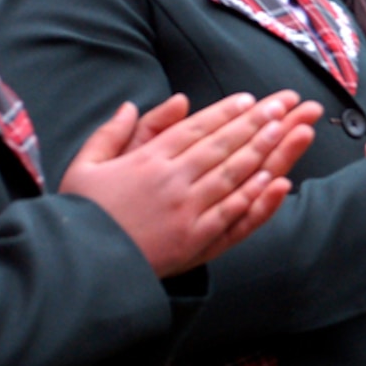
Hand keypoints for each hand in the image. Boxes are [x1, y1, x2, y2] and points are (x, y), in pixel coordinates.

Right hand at [61, 91, 317, 276]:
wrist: (78, 266)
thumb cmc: (79, 215)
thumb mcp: (85, 166)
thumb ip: (111, 134)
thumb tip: (132, 105)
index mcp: (146, 161)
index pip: (195, 129)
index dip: (225, 112)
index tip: (250, 99)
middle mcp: (171, 182)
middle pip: (221, 146)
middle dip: (255, 123)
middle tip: (283, 105)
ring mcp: (186, 212)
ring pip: (232, 175)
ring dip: (262, 150)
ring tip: (287, 130)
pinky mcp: (194, 241)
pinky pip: (231, 214)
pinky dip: (254, 196)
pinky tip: (275, 180)